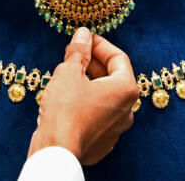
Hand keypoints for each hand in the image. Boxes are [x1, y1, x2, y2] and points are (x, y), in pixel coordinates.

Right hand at [28, 28, 139, 165]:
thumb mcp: (69, 72)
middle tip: (75, 54)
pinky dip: (87, 102)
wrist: (57, 150)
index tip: (85, 39)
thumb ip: (79, 51)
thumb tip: (83, 35)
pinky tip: (69, 98)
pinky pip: (98, 114)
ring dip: (90, 83)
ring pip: (105, 97)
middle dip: (94, 63)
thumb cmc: (65, 110)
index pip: (118, 58)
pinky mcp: (103, 140)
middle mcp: (127, 110)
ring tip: (69, 75)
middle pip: (114, 78)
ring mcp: (116, 128)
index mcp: (125, 89)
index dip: (100, 45)